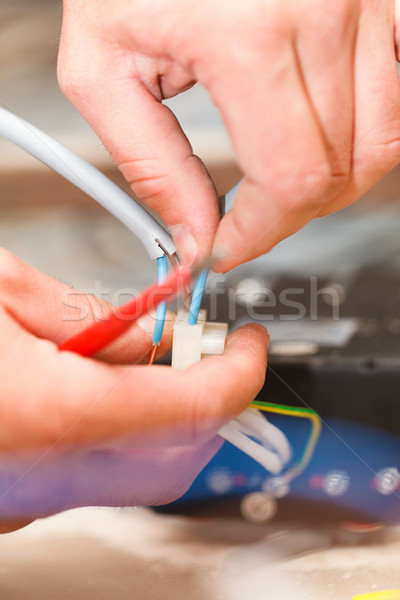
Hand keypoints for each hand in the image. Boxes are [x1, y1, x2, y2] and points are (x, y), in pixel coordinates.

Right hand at [0, 249, 266, 530]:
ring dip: (156, 417)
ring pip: (136, 473)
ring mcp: (28, 501)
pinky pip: (89, 477)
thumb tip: (154, 335)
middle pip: (179, 458)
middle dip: (202, 399)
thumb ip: (93, 315)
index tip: (248, 346)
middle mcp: (44, 479)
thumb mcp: (3, 288)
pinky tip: (89, 392)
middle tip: (192, 349)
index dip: (240, 372)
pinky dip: (111, 436)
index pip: (196, 409)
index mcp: (52, 415)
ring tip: (130, 360)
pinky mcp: (13, 502)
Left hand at [58, 0, 399, 270]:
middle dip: (286, 217)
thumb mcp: (103, 65)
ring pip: (381, 144)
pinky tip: (324, 141)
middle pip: (338, 172)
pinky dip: (365, 140)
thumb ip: (151, 165)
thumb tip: (194, 234)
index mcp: (250, 34)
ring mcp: (367, 0)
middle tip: (245, 219)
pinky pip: (399, 100)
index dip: (259, 235)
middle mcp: (326, 11)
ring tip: (280, 180)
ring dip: (330, 184)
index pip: (289, 181)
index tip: (227, 247)